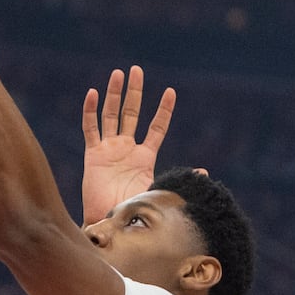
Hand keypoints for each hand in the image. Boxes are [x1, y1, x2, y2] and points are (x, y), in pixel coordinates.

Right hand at [80, 66, 175, 224]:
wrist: (110, 223)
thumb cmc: (134, 212)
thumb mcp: (159, 191)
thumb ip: (178, 179)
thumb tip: (204, 173)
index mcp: (145, 157)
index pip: (156, 128)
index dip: (163, 111)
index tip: (171, 92)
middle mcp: (126, 149)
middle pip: (130, 113)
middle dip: (134, 92)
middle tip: (136, 70)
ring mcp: (108, 150)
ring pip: (110, 115)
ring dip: (113, 94)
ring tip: (118, 74)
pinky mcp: (92, 155)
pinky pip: (91, 129)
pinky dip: (91, 111)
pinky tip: (94, 94)